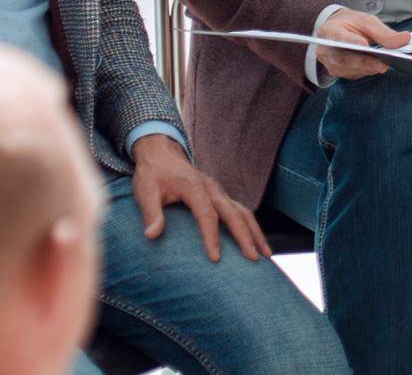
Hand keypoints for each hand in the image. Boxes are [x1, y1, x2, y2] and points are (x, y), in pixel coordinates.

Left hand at [129, 134, 271, 260]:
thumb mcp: (145, 191)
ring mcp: (219, 191)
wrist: (161, 152)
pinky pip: (240, 211)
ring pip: (243, 212)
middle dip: (245, 237)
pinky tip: (256, 242)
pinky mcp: (220, 196)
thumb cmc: (152, 174)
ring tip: (266, 255)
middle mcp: (212, 188)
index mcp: (194, 186)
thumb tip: (151, 236)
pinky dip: (250, 227)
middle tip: (253, 259)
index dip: (212, 236)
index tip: (215, 258)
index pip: (207, 214)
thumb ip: (151, 213)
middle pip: (234, 213)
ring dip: (255, 232)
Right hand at [315, 9, 411, 79]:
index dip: (352, 42)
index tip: (364, 45)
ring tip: (385, 64)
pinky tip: (378, 66)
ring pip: (350, 69)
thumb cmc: (351, 24)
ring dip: (368, 68)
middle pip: (344, 59)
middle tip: (382, 64)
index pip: (339, 38)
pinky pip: (354, 74)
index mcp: (330, 31)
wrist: (338, 29)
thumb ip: (384, 32)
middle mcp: (326, 50)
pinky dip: (368, 70)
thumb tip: (405, 39)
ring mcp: (331, 64)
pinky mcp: (339, 72)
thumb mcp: (367, 21)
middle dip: (365, 62)